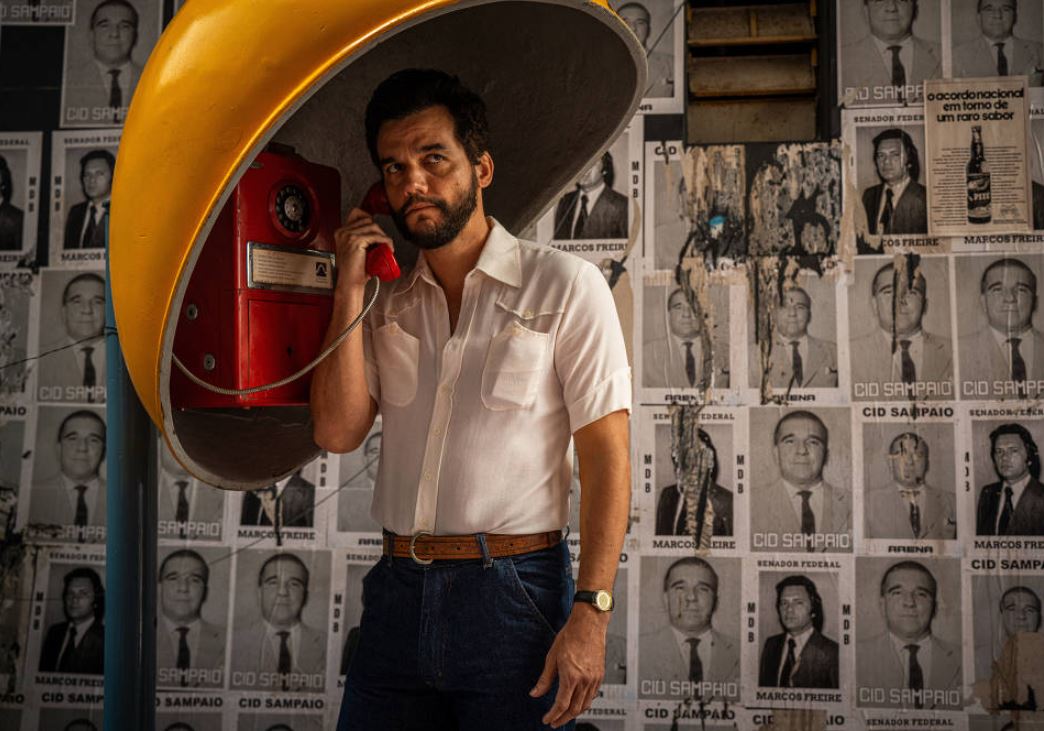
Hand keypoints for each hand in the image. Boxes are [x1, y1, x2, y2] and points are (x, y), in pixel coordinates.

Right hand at [333, 208, 394, 290]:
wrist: (350, 283)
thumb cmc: (354, 270)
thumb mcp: (355, 250)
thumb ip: (360, 239)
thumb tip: (376, 231)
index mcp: (340, 232)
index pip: (357, 213)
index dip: (370, 220)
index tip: (377, 231)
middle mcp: (342, 232)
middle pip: (367, 220)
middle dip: (379, 230)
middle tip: (383, 242)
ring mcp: (348, 236)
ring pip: (373, 227)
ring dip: (383, 236)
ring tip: (387, 247)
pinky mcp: (356, 241)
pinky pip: (376, 236)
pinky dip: (386, 241)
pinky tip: (389, 248)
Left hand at [529, 607, 607, 727]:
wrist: (589, 623)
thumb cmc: (571, 635)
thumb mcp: (552, 657)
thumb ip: (544, 679)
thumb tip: (535, 693)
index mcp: (571, 676)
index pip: (561, 705)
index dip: (553, 715)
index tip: (547, 719)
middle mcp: (585, 680)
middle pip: (574, 709)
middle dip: (563, 719)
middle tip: (554, 722)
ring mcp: (594, 678)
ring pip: (585, 705)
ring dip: (574, 713)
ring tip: (564, 715)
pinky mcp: (600, 675)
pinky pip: (593, 695)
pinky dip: (584, 703)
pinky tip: (578, 701)